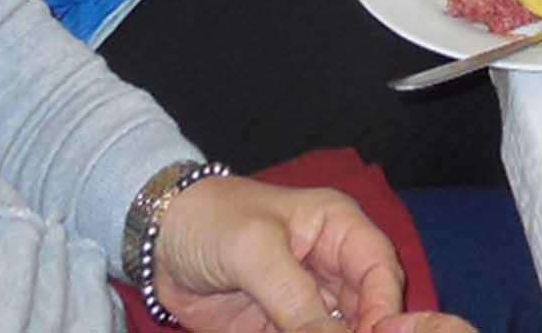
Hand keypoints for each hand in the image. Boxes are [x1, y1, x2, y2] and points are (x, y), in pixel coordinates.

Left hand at [151, 173, 464, 332]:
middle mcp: (332, 265)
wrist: (156, 242)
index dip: (385, 308)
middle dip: (363, 330)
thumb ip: (295, 298)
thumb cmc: (210, 221)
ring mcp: (308, 299)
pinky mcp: (282, 325)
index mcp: (338, 227)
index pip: (381, 270)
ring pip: (340, 329)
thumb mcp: (254, 251)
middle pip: (369, 308)